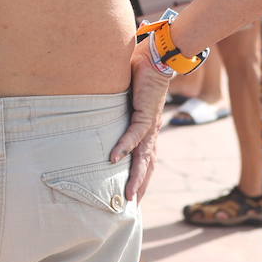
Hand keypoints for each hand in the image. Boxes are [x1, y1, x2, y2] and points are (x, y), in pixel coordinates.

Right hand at [109, 38, 171, 202]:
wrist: (159, 55)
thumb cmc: (142, 69)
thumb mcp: (126, 91)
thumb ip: (117, 99)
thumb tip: (102, 95)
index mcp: (148, 127)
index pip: (146, 157)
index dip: (141, 175)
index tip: (134, 192)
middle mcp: (151, 130)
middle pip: (147, 164)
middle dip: (140, 186)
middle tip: (132, 206)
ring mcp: (149, 123)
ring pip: (143, 157)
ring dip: (136, 177)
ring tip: (128, 196)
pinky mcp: (145, 113)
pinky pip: (133, 135)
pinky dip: (123, 147)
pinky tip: (112, 159)